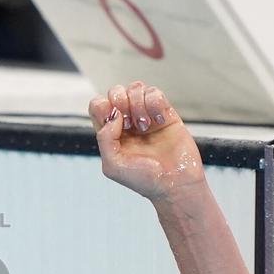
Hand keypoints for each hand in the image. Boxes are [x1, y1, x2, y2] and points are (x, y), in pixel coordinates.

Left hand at [88, 81, 205, 201]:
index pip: (98, 105)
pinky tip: (159, 121)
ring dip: (138, 104)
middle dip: (120, 101)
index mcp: (110, 133)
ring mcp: (146, 116)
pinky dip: (154, 103)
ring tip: (145, 126)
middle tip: (130, 123)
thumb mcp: (113, 165)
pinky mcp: (165, 113)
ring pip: (136, 88)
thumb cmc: (143, 179)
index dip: (102, 106)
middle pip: (115, 92)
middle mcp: (126, 122)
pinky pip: (155, 93)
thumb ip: (105, 138)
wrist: (175, 184)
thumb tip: (113, 115)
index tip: (114, 122)